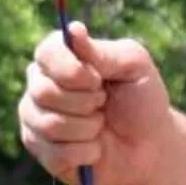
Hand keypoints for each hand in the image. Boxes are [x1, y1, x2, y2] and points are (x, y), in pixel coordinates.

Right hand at [19, 23, 172, 184]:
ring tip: (100, 126)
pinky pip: (56, 154)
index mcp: (60, 58)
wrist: (150, 147)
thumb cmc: (141, 100)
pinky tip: (95, 149)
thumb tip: (73, 30)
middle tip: (104, 103)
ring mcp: (36, 120)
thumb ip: (103, 52)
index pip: (46, 53)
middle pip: (43, 92)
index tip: (98, 80)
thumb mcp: (134, 67)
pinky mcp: (41, 152)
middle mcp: (40, 85)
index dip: (71, 70)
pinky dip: (86, 152)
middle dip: (85, 102)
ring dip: (88, 129)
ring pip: (49, 125)